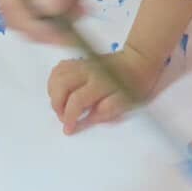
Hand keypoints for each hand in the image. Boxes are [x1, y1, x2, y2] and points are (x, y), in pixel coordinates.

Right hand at [48, 46, 165, 133]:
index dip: (70, 117)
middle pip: (61, 85)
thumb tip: (87, 120)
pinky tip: (61, 91)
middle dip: (57, 105)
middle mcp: (88, 71)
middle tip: (64, 117)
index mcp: (101, 82)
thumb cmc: (134, 85)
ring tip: (62, 105)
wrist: (137, 63)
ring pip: (57, 76)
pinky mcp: (79, 62)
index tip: (69, 128)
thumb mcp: (127, 103)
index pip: (77, 100)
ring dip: (54, 94)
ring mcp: (82, 64)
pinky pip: (59, 69)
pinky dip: (55, 82)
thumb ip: (106, 111)